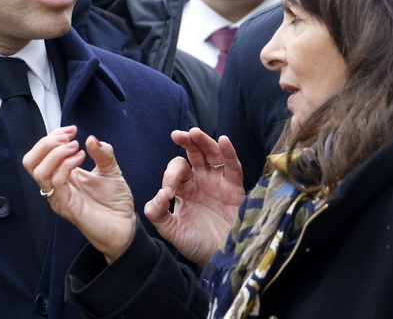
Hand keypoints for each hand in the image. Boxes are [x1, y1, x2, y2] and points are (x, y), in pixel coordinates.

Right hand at [23, 126, 136, 263]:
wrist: (125, 226)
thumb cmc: (115, 201)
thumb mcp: (111, 170)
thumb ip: (102, 153)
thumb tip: (90, 138)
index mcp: (62, 175)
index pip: (41, 153)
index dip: (52, 136)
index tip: (73, 130)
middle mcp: (56, 186)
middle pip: (30, 161)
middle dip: (46, 143)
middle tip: (68, 137)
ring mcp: (59, 197)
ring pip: (38, 171)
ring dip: (56, 153)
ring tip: (76, 147)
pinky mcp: (67, 207)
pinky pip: (55, 183)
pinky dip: (66, 165)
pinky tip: (82, 158)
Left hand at [144, 127, 245, 269]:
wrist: (219, 259)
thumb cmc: (195, 243)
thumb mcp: (171, 230)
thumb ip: (158, 213)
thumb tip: (158, 195)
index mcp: (184, 188)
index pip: (177, 170)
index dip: (170, 176)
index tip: (168, 193)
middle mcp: (201, 181)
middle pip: (195, 154)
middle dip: (187, 142)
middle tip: (178, 134)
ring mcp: (218, 182)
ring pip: (213, 155)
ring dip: (204, 142)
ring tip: (195, 133)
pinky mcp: (235, 188)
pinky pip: (233, 167)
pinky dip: (229, 153)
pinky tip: (224, 141)